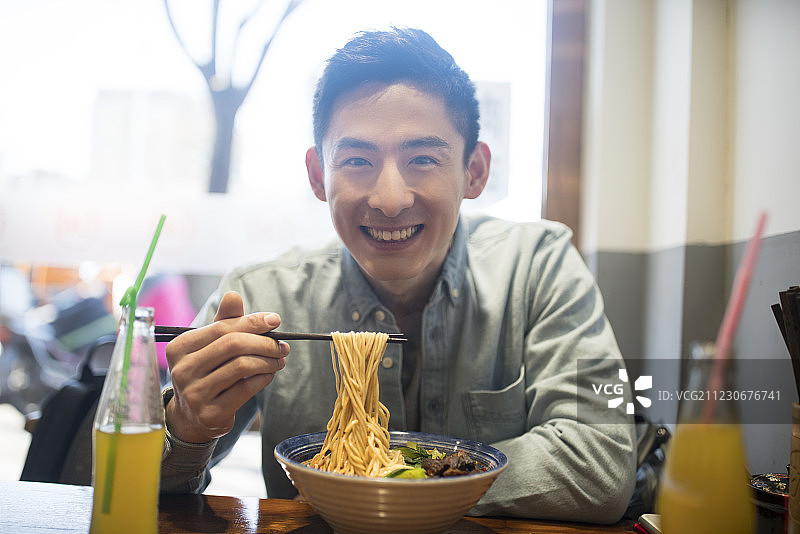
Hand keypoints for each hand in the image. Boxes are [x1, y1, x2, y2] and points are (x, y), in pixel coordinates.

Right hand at [164, 291, 288, 443]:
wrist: (192, 416)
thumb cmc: (207, 371)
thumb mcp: (211, 345)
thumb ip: (225, 321)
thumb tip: (233, 295)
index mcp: (179, 347)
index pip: (222, 328)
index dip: (252, 322)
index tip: (275, 321)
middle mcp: (182, 370)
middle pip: (234, 345)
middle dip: (264, 342)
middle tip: (282, 346)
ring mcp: (194, 394)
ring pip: (242, 366)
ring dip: (268, 360)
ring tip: (279, 359)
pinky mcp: (210, 414)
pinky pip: (246, 389)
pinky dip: (264, 378)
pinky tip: (269, 374)